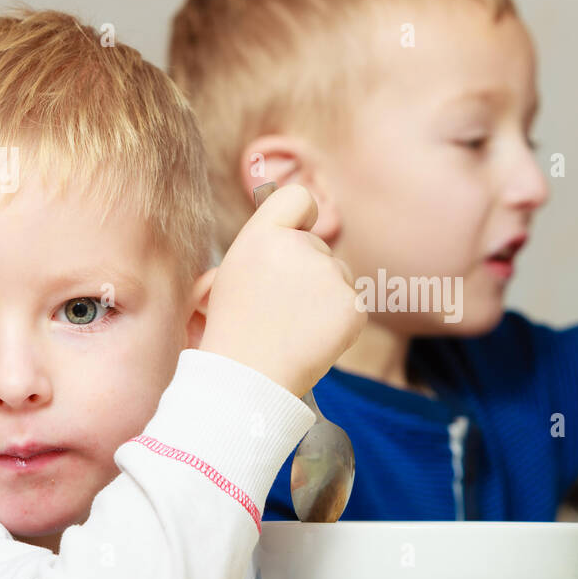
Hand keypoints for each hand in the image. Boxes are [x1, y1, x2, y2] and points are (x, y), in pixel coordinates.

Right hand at [197, 183, 365, 396]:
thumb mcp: (224, 278)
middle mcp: (299, 248)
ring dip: (323, 296)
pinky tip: (311, 340)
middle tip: (280, 307)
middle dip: (306, 272)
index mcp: (263, 236)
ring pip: (338, 276)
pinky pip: (351, 305)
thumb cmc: (230, 331)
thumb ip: (258, 249)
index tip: (300, 232)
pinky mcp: (353, 306)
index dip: (301, 216)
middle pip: (319, 247)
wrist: (247, 379)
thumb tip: (286, 240)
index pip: (298, 199)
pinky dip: (337, 322)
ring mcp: (330, 277)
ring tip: (293, 327)